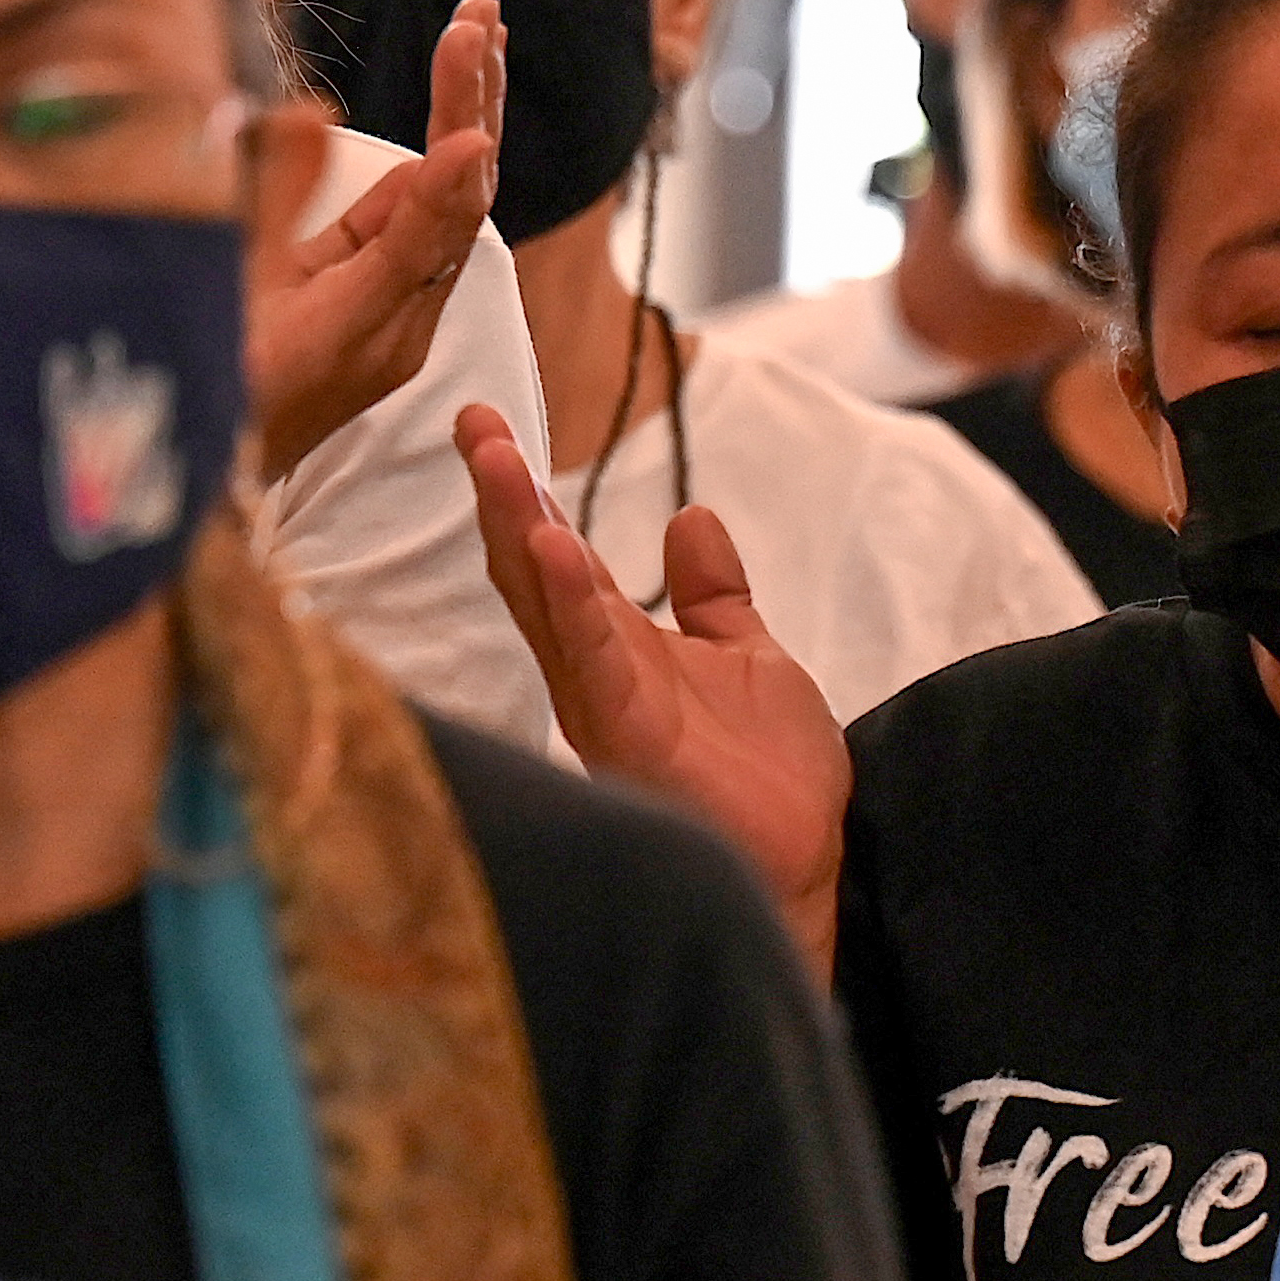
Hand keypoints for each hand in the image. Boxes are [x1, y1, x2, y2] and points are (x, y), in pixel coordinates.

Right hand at [246, 0, 505, 478]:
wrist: (210, 488)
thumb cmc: (203, 391)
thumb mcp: (226, 296)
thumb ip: (268, 203)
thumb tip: (306, 112)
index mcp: (360, 328)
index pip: (421, 237)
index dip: (445, 178)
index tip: (472, 128)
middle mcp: (400, 325)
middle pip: (458, 205)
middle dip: (471, 106)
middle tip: (480, 18)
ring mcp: (398, 320)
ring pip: (448, 209)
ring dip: (464, 120)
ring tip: (477, 35)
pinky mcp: (383, 313)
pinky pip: (424, 230)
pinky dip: (437, 167)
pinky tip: (453, 116)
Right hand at [459, 406, 852, 962]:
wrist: (806, 861)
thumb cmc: (773, 777)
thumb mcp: (747, 657)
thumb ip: (712, 593)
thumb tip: (690, 515)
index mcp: (619, 648)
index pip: (558, 557)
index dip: (528, 491)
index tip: (491, 422)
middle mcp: (595, 672)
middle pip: (532, 569)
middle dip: (503, 493)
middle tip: (473, 419)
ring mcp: (604, 704)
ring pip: (546, 603)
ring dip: (521, 527)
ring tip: (498, 457)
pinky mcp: (627, 734)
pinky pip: (590, 656)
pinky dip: (571, 600)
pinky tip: (553, 546)